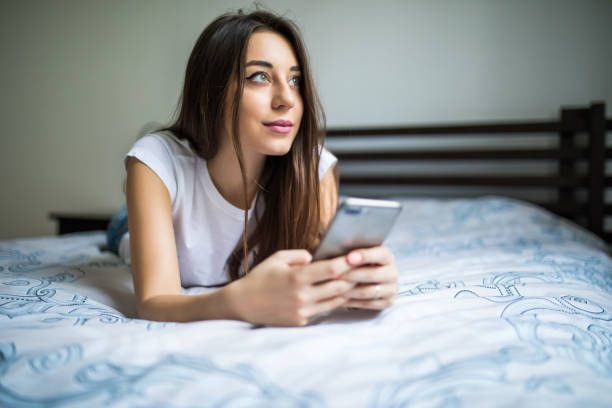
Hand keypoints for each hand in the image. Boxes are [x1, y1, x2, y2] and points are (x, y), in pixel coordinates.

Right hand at [230, 249, 354, 325]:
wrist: (242, 304)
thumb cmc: (260, 277)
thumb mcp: (277, 258)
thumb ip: (300, 255)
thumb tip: (317, 258)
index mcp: (297, 277)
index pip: (331, 270)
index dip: (346, 263)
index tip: (356, 256)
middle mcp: (302, 296)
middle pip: (339, 287)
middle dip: (352, 277)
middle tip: (362, 269)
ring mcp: (303, 311)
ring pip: (335, 301)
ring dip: (346, 291)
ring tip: (356, 281)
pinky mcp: (301, 321)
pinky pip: (323, 310)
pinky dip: (332, 301)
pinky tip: (337, 293)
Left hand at [340, 246, 397, 309]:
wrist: (367, 279)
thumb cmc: (357, 263)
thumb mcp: (357, 254)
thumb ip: (351, 251)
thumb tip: (342, 243)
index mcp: (387, 256)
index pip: (380, 254)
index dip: (364, 256)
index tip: (348, 258)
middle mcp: (392, 273)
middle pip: (372, 274)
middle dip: (351, 275)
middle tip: (334, 275)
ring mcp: (391, 289)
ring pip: (368, 291)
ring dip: (349, 290)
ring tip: (333, 287)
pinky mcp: (387, 302)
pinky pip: (367, 304)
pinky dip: (351, 301)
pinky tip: (339, 297)